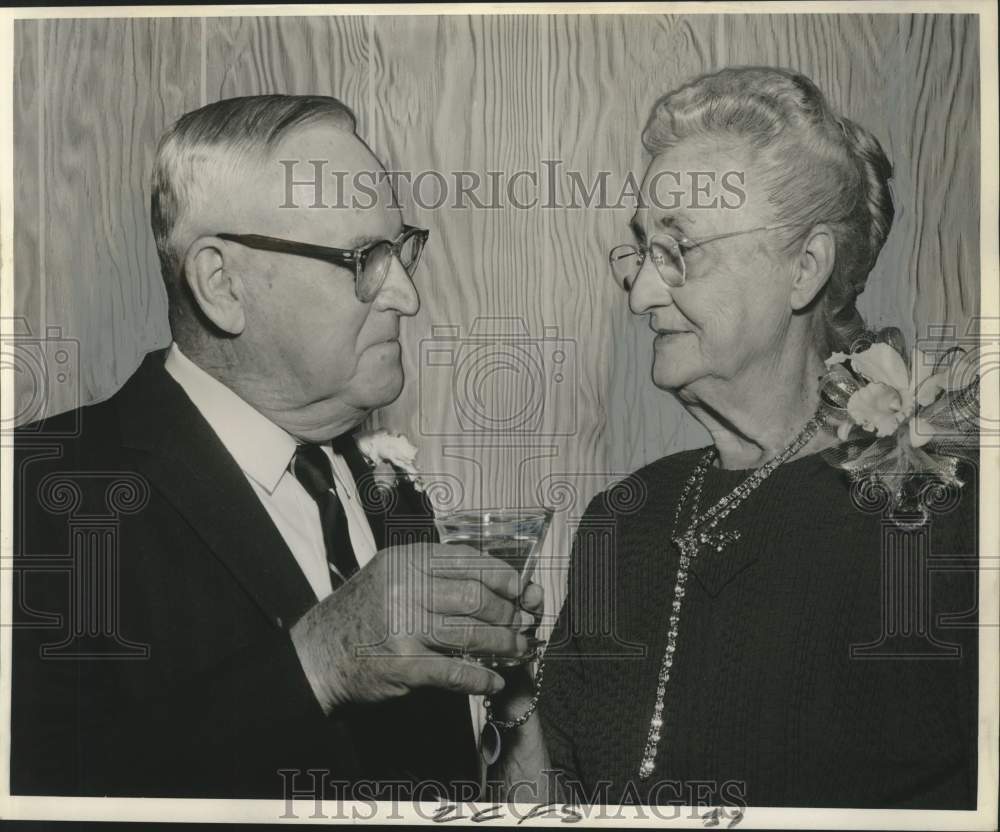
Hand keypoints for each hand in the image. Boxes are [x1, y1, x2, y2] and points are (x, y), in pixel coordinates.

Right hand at [289, 542, 543, 712]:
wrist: (317, 654)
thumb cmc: (364, 613)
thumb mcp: (393, 576)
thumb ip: (436, 574)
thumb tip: (498, 584)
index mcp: (407, 559)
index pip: (470, 560)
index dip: (505, 577)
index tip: (524, 592)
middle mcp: (405, 587)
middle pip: (477, 597)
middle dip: (509, 614)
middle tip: (524, 626)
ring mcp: (403, 626)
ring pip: (471, 632)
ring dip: (503, 645)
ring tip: (518, 651)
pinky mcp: (402, 664)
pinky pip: (455, 671)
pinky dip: (480, 679)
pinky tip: (493, 682)